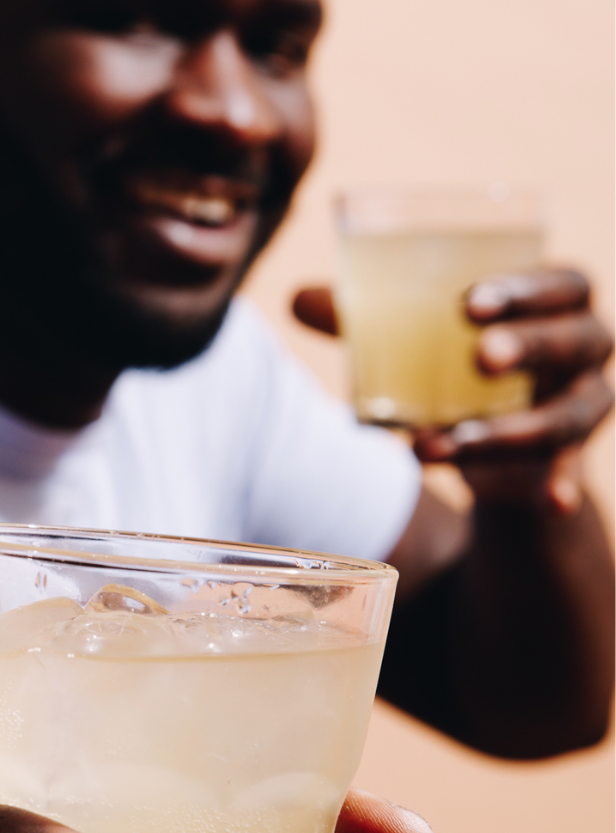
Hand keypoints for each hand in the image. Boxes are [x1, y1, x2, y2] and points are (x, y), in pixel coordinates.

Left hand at [293, 272, 613, 513]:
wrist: (487, 437)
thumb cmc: (452, 365)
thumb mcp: (414, 340)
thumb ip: (366, 319)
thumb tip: (297, 299)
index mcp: (555, 301)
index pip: (559, 284)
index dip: (524, 289)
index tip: (471, 302)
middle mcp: (583, 348)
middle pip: (577, 340)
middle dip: (529, 347)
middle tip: (481, 356)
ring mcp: (583, 405)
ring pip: (562, 417)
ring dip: (503, 433)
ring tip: (432, 444)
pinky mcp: (568, 458)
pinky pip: (568, 474)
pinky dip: (560, 486)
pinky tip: (552, 501)